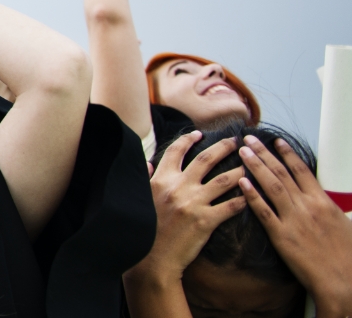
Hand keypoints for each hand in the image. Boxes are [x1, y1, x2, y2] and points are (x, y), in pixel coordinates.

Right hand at [138, 131, 245, 275]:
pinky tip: (253, 196)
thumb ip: (144, 178)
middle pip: (206, 159)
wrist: (151, 259)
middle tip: (237, 141)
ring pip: (224, 180)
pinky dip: (244, 200)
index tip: (199, 133)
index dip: (188, 139)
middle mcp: (178, 187)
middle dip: (224, 147)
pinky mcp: (206, 221)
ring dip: (240, 170)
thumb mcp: (139, 198)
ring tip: (252, 165)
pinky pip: (231, 206)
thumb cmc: (143, 230)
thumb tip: (147, 162)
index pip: (176, 151)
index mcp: (161, 179)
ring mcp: (193, 203)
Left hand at [238, 135, 351, 310]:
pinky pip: (264, 212)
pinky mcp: (282, 236)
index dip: (287, 154)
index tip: (276, 141)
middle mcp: (307, 206)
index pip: (302, 171)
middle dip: (264, 154)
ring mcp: (294, 220)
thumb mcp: (343, 224)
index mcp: (323, 201)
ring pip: (271, 186)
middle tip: (248, 138)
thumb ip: (328, 208)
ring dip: (255, 167)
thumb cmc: (346, 255)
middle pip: (282, 173)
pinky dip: (252, 196)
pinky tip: (241, 183)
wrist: (342, 278)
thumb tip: (321, 198)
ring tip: (242, 152)